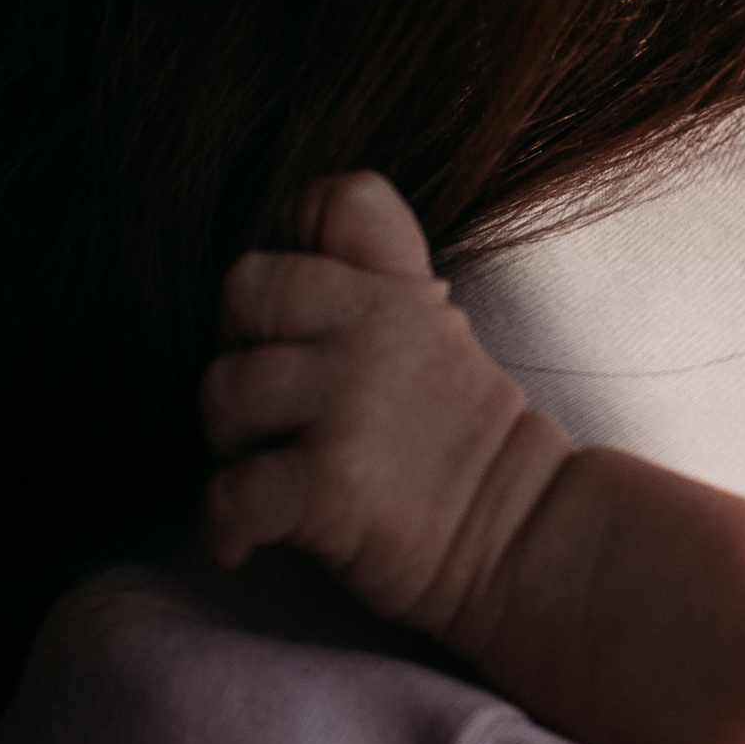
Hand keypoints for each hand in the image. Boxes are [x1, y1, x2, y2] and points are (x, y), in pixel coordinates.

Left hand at [201, 171, 570, 638]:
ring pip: (222, 390)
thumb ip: (383, 271)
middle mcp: (375, 328)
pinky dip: (223, 526)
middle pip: (244, 289)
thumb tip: (301, 216)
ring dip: (225, 443)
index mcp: (400, 290)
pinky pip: (228, 491)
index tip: (292, 310)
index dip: (291, 237)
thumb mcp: (439, 330)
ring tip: (261, 473)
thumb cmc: (460, 445)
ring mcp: (352, 402)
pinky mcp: (332, 481)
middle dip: (236, 347)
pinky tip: (245, 542)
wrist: (521, 536)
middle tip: (264, 406)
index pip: (333, 201)